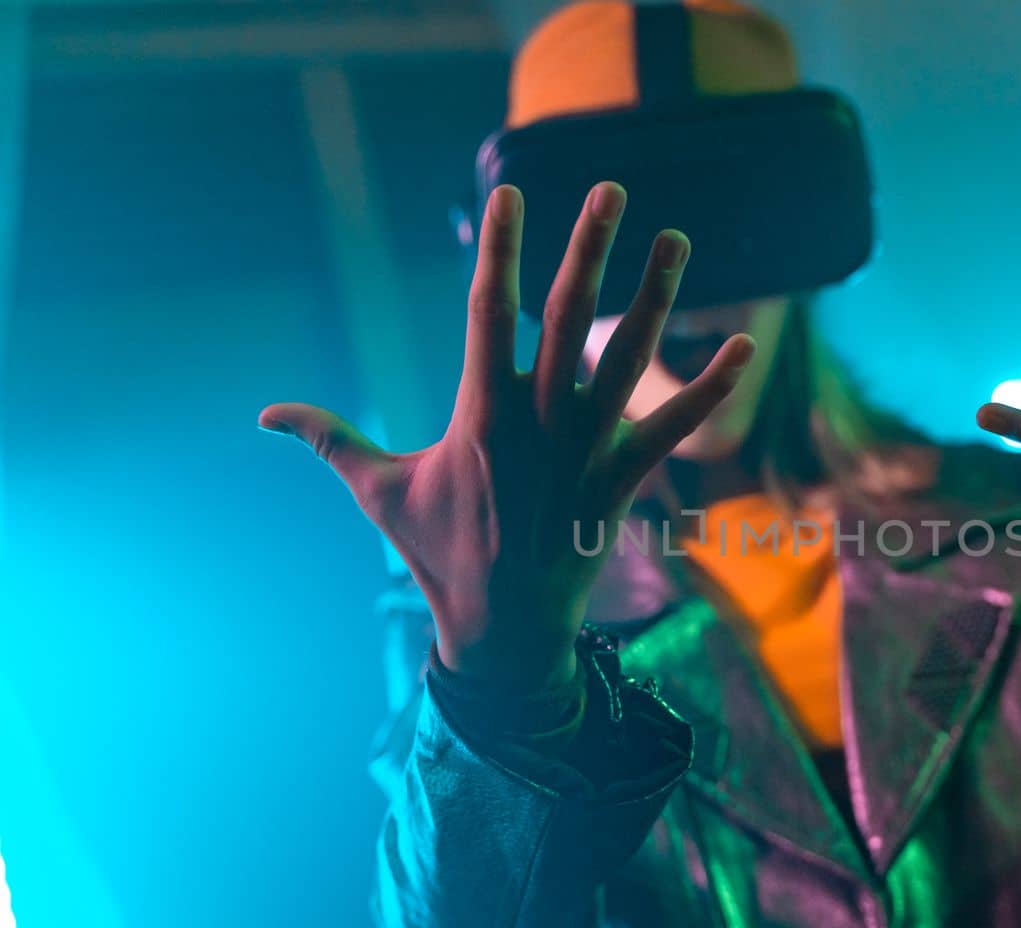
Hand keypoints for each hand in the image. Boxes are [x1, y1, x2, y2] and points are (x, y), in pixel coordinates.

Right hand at [260, 183, 754, 689]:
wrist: (503, 632)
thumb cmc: (439, 555)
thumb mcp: (380, 491)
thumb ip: (330, 440)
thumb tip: (264, 415)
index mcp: (483, 414)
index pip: (489, 313)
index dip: (500, 251)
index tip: (511, 196)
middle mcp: (541, 422)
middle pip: (569, 319)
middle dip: (589, 251)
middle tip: (611, 191)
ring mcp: (588, 451)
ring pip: (628, 361)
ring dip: (655, 298)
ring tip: (676, 239)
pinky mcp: (624, 480)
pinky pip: (675, 428)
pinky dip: (711, 389)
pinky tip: (746, 347)